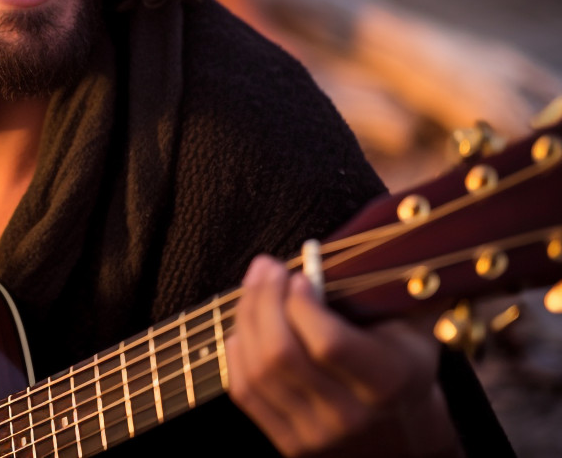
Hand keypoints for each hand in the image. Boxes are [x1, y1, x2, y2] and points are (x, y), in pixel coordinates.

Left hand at [225, 255, 460, 456]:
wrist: (400, 433)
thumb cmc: (402, 362)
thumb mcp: (415, 325)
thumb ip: (398, 283)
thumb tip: (386, 219)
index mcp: (388, 383)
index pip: (329, 343)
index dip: (303, 304)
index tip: (299, 274)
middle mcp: (350, 415)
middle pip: (282, 353)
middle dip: (264, 300)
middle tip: (266, 267)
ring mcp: (315, 434)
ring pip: (257, 369)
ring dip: (246, 317)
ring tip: (255, 285)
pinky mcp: (289, 443)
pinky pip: (245, 390)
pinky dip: (238, 349)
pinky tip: (247, 323)